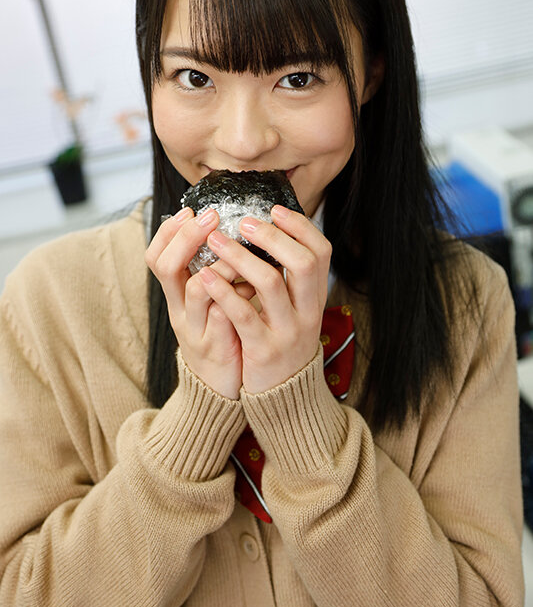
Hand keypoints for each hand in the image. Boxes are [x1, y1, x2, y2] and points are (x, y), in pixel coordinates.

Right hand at [145, 208, 254, 398]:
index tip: (189, 210)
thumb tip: (230, 231)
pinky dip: (237, 299)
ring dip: (220, 266)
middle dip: (187, 237)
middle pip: (167, 267)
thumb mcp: (210, 302)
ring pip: (196, 290)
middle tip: (211, 217)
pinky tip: (254, 289)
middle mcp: (180, 310)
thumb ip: (215, 271)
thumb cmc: (220, 336)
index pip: (156, 257)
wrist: (219, 389)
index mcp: (177, 296)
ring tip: (240, 254)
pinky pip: (223, 319)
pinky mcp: (217, 348)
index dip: (169, 232)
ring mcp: (196, 330)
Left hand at [198, 205, 331, 393]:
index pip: (321, 252)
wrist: (283, 396)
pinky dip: (223, 291)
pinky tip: (204, 276)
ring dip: (239, 257)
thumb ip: (288, 279)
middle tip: (244, 222)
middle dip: (272, 237)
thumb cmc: (281, 341)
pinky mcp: (263, 351)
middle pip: (303, 263)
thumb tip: (271, 233)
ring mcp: (287, 332)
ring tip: (215, 240)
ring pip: (269, 283)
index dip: (301, 227)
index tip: (276, 210)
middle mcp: (307, 311)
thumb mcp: (295, 309)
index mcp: (315, 297)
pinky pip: (243, 314)